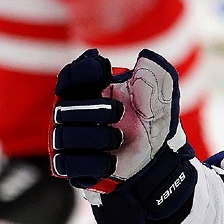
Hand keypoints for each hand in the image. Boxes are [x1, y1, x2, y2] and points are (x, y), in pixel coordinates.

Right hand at [51, 49, 196, 223]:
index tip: (102, 70)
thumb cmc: (154, 125)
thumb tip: (146, 57)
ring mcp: (71, 141)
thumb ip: (155, 74)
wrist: (160, 162)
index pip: (70, 77)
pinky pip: (68, 163)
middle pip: (62, 108)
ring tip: (118, 138)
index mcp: (92, 92)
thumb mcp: (160, 98)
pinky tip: (111, 162)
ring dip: (95, 137)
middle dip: (92, 109)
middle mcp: (75, 114)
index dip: (80, 73)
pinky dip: (92, 163)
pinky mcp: (73, 166)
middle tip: (118, 111)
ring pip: (62, 136)